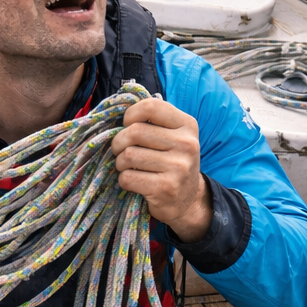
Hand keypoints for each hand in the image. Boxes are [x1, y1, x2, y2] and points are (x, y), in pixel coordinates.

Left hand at [112, 99, 212, 240]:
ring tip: (128, 166)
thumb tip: (118, 113)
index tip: (128, 125)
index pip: (151, 107)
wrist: (187, 199)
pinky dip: (124, 180)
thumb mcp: (173, 136)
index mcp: (187, 125)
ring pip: (129, 155)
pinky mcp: (166, 188)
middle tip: (120, 150)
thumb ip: (153, 121)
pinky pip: (128, 177)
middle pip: (135, 132)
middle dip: (119, 142)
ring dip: (120, 162)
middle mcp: (187, 144)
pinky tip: (134, 181)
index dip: (131, 114)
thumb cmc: (172, 161)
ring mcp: (179, 167)